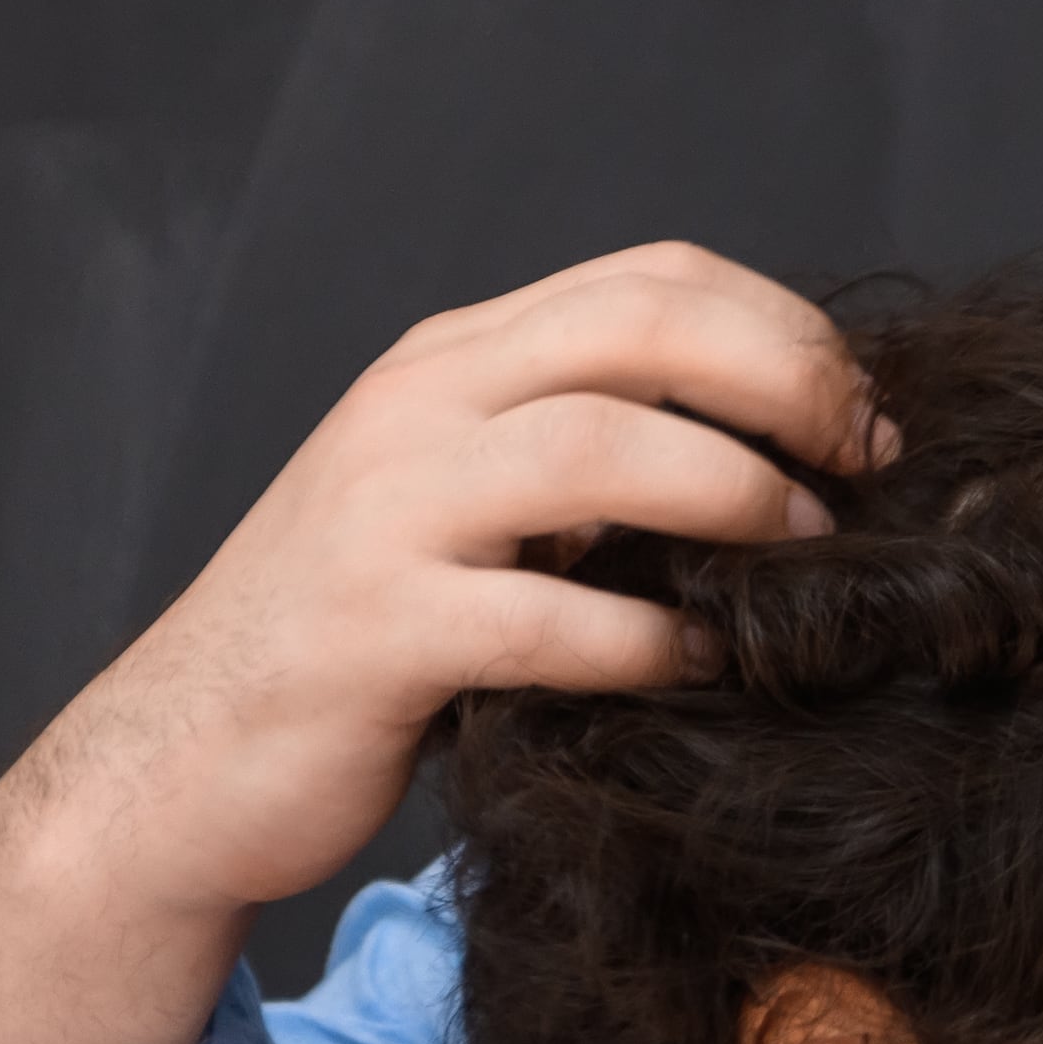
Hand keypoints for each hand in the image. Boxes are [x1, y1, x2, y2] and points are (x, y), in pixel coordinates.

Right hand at [0, 242, 881, 1043]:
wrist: (176, 765)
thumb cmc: (361, 645)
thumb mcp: (474, 513)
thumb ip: (592, 461)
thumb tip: (793, 458)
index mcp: (452, 360)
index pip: (651, 278)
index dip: (783, 326)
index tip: (862, 409)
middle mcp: (416, 407)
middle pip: (642, 328)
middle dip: (787, 382)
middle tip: (866, 465)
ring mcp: (385, 515)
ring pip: (601, 447)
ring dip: (737, 496)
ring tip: (811, 556)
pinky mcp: (372, 634)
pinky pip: (549, 616)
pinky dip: (653, 639)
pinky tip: (703, 663)